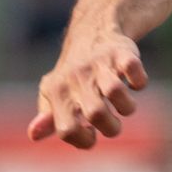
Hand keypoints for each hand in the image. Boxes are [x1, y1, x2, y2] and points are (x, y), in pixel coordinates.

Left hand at [28, 35, 146, 149]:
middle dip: (111, 128)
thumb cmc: (72, 77)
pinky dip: (139, 81)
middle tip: (112, 123)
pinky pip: (133, 69)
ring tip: (124, 106)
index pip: (67, 129)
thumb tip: (33, 135)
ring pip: (115, 90)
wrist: (92, 32)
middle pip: (96, 112)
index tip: (92, 134)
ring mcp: (98, 64)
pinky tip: (133, 83)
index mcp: (56, 92)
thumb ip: (48, 119)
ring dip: (127, 107)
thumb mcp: (54, 95)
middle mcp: (75, 77)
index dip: (83, 140)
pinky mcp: (121, 52)